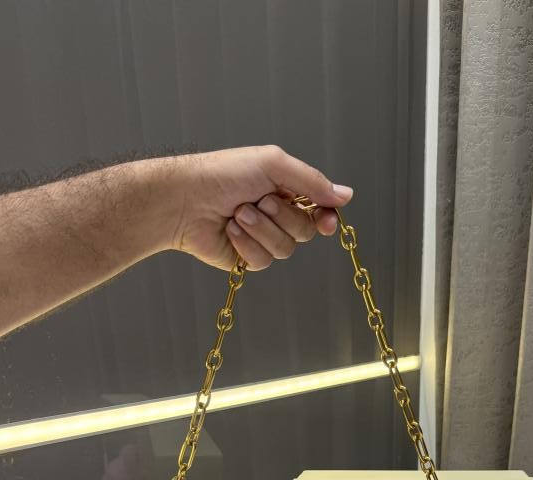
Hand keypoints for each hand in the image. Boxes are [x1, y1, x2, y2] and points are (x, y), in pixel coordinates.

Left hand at [169, 146, 353, 270]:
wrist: (186, 199)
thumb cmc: (223, 174)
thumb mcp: (273, 165)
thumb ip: (311, 181)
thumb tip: (347, 196)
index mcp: (285, 190)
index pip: (319, 210)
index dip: (326, 218)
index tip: (327, 221)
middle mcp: (276, 215)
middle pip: (305, 232)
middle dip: (282, 217)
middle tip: (259, 200)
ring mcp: (262, 239)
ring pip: (285, 249)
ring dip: (262, 229)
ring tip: (238, 213)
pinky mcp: (246, 259)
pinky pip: (263, 262)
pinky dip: (247, 245)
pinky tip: (230, 230)